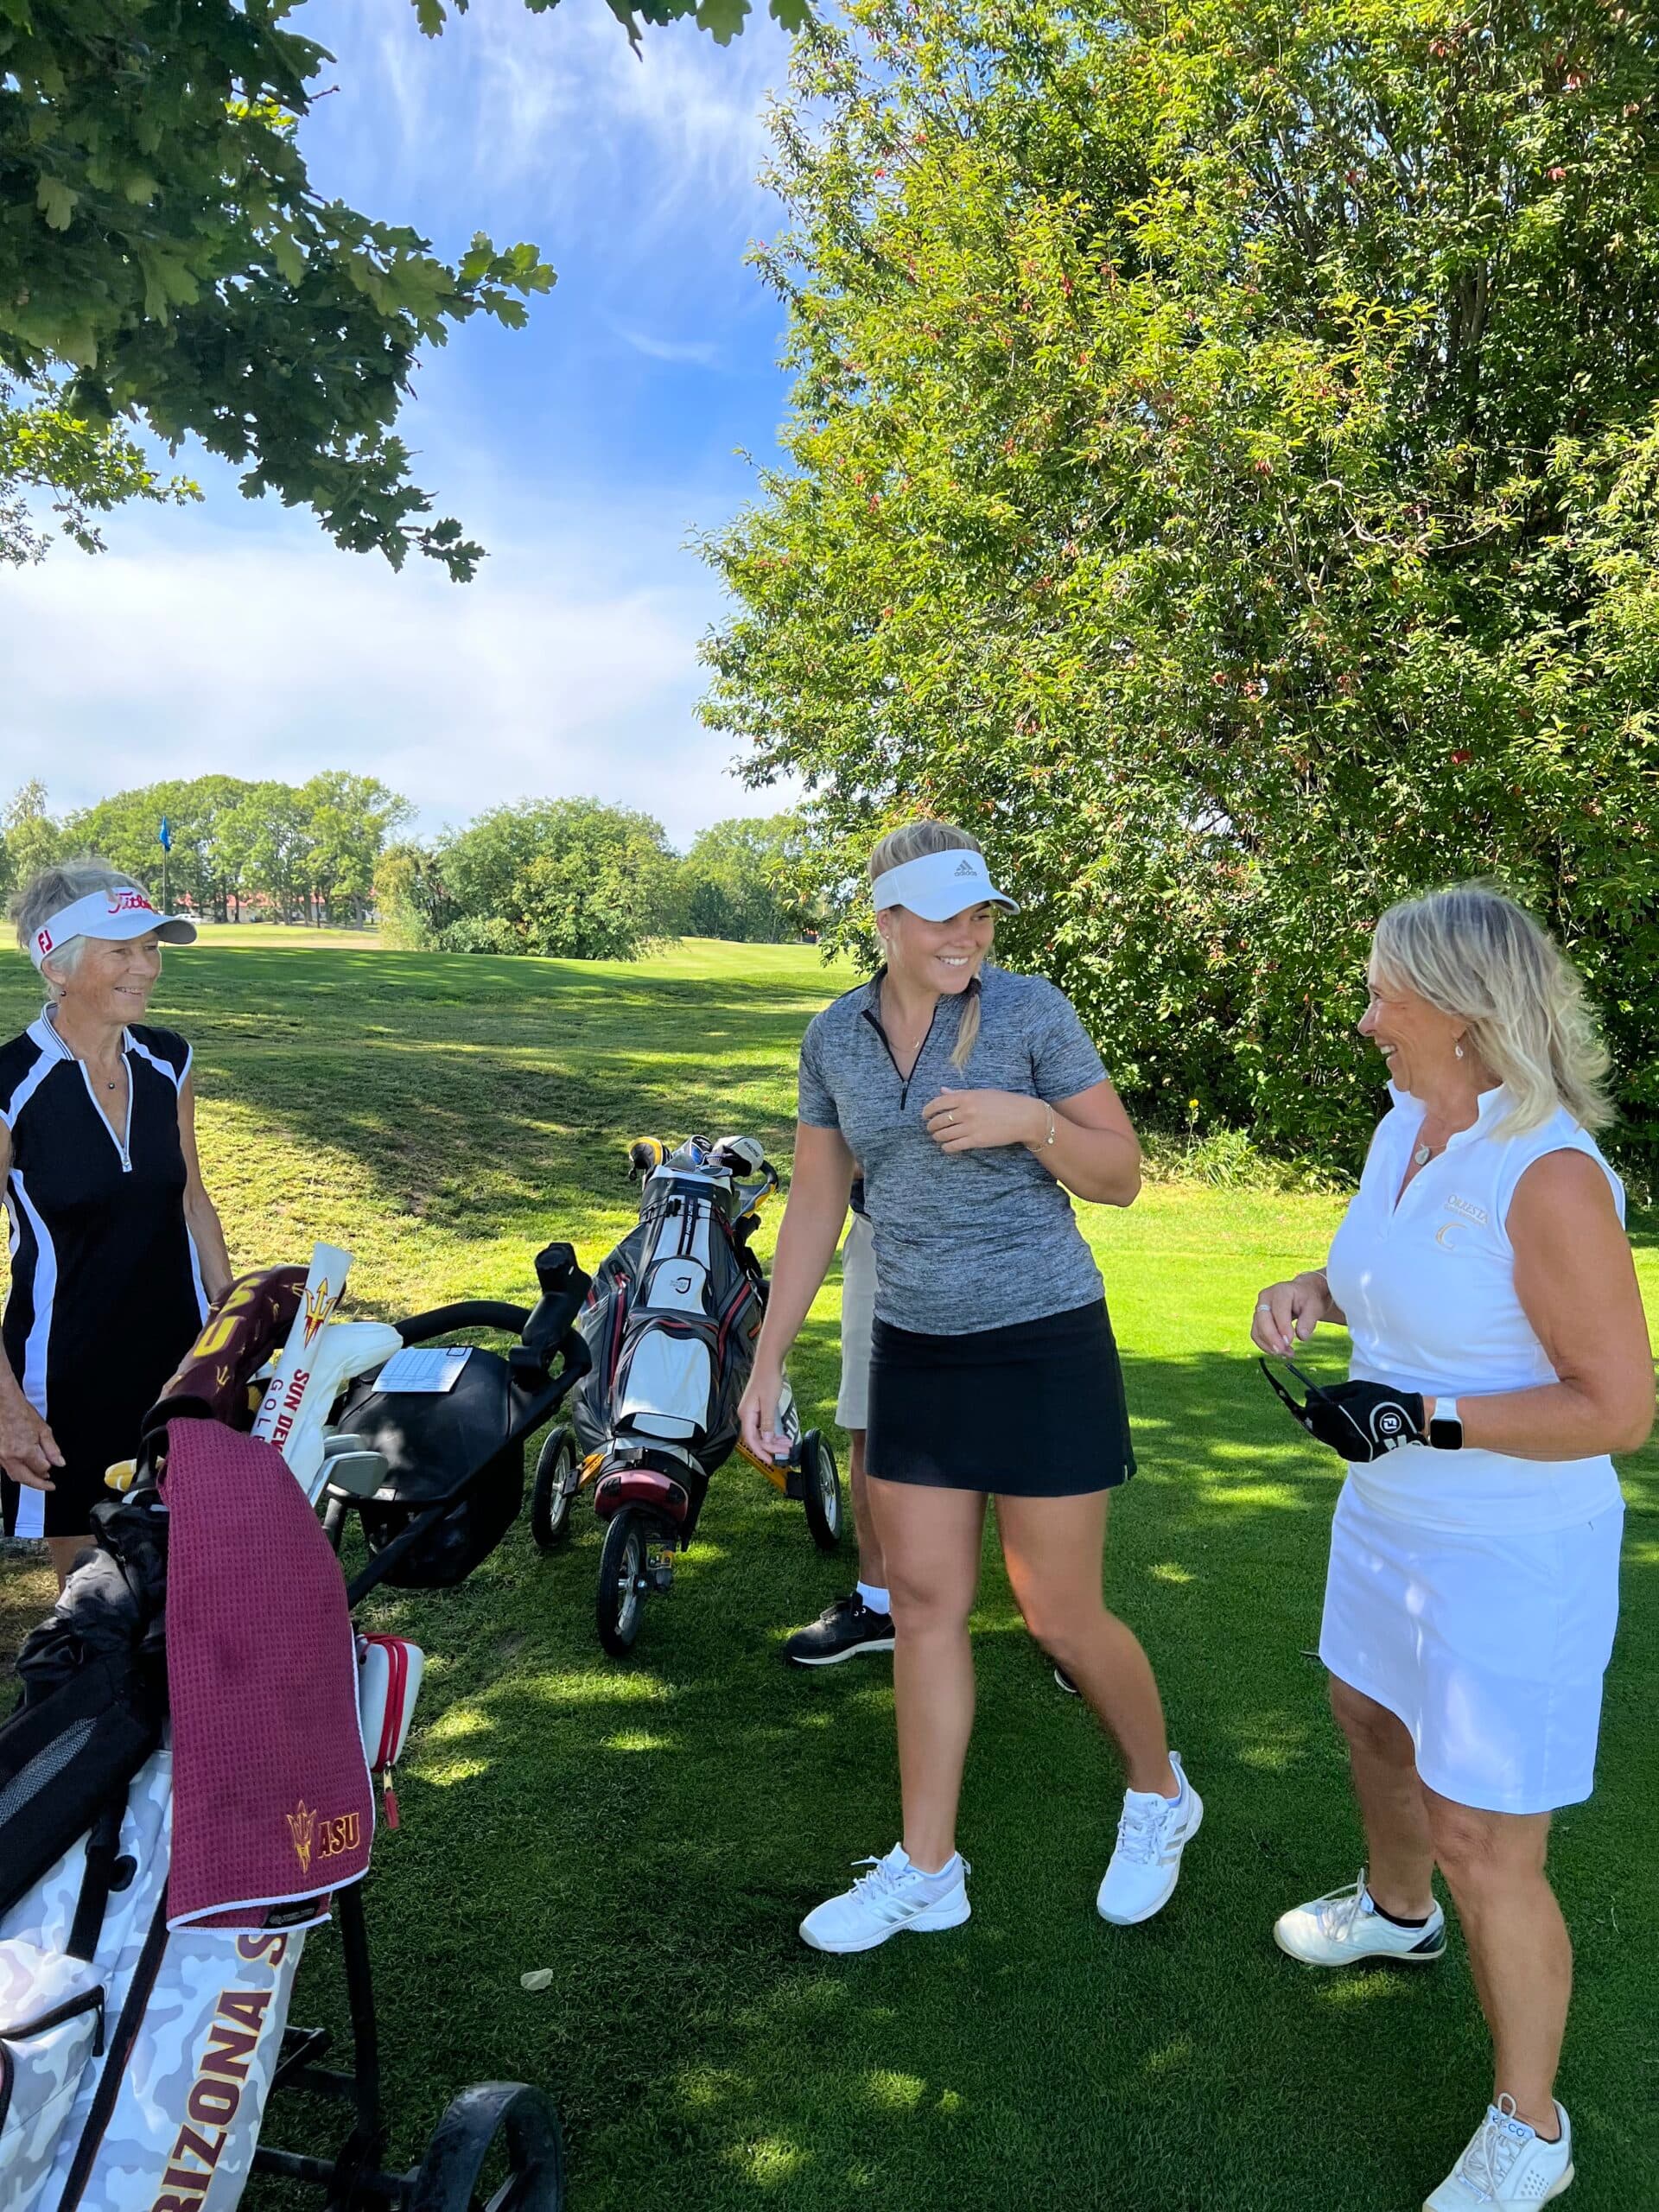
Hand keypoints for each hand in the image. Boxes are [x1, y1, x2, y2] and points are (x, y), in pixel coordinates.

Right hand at [0, 1395, 63, 1490]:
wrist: (3, 1404)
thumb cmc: (20, 1411)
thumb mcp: (43, 1429)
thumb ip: (52, 1449)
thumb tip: (59, 1462)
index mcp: (25, 1451)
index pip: (42, 1468)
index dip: (49, 1468)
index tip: (53, 1467)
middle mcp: (11, 1457)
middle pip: (26, 1478)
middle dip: (38, 1483)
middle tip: (47, 1485)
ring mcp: (1, 1457)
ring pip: (15, 1476)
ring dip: (27, 1479)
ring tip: (37, 1479)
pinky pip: (7, 1469)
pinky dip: (17, 1471)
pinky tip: (23, 1469)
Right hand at [739, 1364, 789, 1464]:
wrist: (768, 1363)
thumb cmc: (767, 1378)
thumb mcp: (770, 1402)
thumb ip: (767, 1422)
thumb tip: (766, 1439)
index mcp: (746, 1414)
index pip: (751, 1439)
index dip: (760, 1451)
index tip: (770, 1460)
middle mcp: (746, 1414)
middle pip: (756, 1438)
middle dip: (771, 1446)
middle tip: (785, 1450)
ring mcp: (752, 1412)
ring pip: (761, 1433)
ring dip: (773, 1440)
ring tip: (787, 1444)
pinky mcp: (758, 1409)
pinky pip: (764, 1426)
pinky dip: (773, 1432)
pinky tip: (782, 1435)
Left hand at [923, 1087, 1045, 1153]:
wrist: (1024, 1117)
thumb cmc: (1005, 1102)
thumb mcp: (982, 1093)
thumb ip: (960, 1093)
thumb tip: (943, 1091)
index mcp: (966, 1096)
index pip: (938, 1103)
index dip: (927, 1110)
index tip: (924, 1115)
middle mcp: (966, 1111)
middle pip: (939, 1120)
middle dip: (931, 1125)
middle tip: (930, 1128)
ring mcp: (970, 1127)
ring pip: (944, 1134)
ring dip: (937, 1137)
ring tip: (937, 1137)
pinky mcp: (976, 1141)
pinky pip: (954, 1145)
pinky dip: (946, 1147)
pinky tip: (946, 1147)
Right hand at [1251, 1272, 1333, 1353]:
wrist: (1302, 1295)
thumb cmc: (1309, 1299)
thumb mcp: (1315, 1307)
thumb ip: (1309, 1321)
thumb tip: (1302, 1337)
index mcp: (1280, 1291)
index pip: (1278, 1310)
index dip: (1282, 1327)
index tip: (1290, 1342)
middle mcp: (1266, 1298)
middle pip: (1263, 1319)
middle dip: (1271, 1338)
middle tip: (1283, 1352)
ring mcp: (1259, 1309)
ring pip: (1258, 1330)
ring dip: (1270, 1345)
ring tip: (1288, 1353)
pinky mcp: (1258, 1320)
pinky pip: (1257, 1335)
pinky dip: (1266, 1346)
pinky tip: (1280, 1352)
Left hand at [1258, 1363, 1426, 1461]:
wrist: (1408, 1419)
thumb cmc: (1381, 1398)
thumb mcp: (1355, 1389)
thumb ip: (1330, 1394)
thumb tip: (1307, 1395)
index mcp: (1341, 1416)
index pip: (1312, 1413)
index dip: (1303, 1407)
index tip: (1293, 1401)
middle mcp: (1342, 1436)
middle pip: (1316, 1428)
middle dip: (1310, 1418)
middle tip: (1304, 1409)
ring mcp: (1350, 1448)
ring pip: (1325, 1438)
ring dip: (1322, 1427)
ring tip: (1327, 1416)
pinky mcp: (1356, 1455)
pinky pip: (1338, 1444)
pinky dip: (1335, 1435)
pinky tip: (1340, 1426)